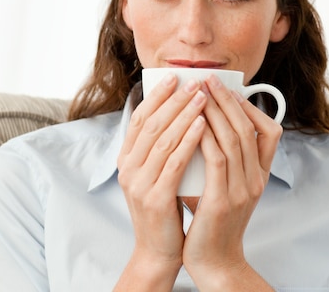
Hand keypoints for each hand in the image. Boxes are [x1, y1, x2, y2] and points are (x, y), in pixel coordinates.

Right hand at [115, 74, 206, 287]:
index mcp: (126, 159)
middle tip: (193, 82)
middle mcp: (127, 168)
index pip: (140, 119)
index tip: (174, 78)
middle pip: (151, 124)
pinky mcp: (155, 197)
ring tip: (202, 97)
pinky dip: (189, 139)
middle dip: (173, 99)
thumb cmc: (164, 208)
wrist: (159, 250)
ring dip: (184, 114)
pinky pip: (174, 161)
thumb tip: (178, 112)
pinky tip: (203, 125)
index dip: (156, 96)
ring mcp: (139, 183)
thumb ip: (160, 147)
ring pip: (163, 139)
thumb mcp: (154, 173)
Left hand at [183, 74, 281, 288]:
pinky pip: (217, 159)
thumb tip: (202, 123)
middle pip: (248, 128)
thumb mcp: (223, 184)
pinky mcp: (223, 200)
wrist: (213, 260)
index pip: (270, 132)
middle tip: (208, 79)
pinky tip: (194, 121)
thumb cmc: (210, 219)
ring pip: (233, 139)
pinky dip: (207, 136)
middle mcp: (256, 180)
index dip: (251, 107)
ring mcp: (242, 190)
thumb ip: (220, 158)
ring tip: (199, 90)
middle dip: (227, 100)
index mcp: (259, 175)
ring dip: (216, 111)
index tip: (229, 88)